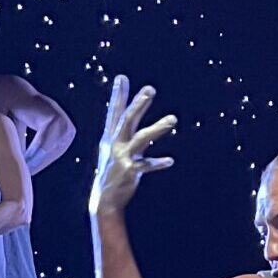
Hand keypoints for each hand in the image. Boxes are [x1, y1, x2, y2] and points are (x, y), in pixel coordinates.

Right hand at [90, 75, 176, 216]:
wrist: (104, 199)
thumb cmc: (112, 170)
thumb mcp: (112, 148)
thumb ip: (120, 130)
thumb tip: (127, 113)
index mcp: (110, 137)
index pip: (115, 112)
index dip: (118, 95)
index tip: (122, 78)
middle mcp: (115, 144)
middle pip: (127, 120)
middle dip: (138, 104)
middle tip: (150, 89)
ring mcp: (122, 157)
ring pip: (141, 138)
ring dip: (157, 128)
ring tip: (173, 119)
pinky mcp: (130, 171)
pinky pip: (147, 165)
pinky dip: (158, 163)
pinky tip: (170, 161)